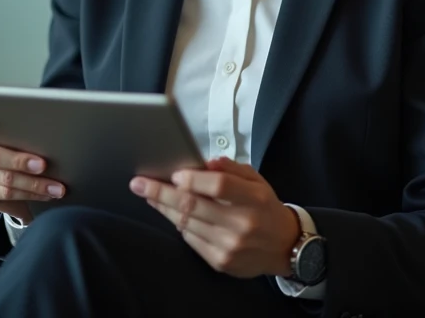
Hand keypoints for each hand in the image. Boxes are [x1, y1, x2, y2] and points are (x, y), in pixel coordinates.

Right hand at [0, 108, 65, 224]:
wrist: (17, 176)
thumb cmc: (21, 145)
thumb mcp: (20, 133)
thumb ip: (22, 129)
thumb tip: (48, 131)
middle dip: (21, 161)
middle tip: (43, 165)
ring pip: (3, 178)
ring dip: (34, 183)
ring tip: (56, 186)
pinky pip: (5, 193)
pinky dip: (30, 193)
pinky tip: (46, 193)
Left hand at [130, 156, 300, 278]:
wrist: (284, 247)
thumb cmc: (265, 208)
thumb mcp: (256, 181)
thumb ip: (231, 169)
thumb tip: (205, 162)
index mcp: (253, 199)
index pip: (218, 185)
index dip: (193, 178)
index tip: (174, 173)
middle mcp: (242, 224)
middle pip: (193, 205)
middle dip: (161, 193)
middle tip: (139, 183)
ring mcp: (229, 245)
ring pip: (186, 223)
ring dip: (163, 208)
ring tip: (149, 195)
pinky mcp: (220, 262)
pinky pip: (190, 240)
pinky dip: (178, 224)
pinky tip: (172, 214)